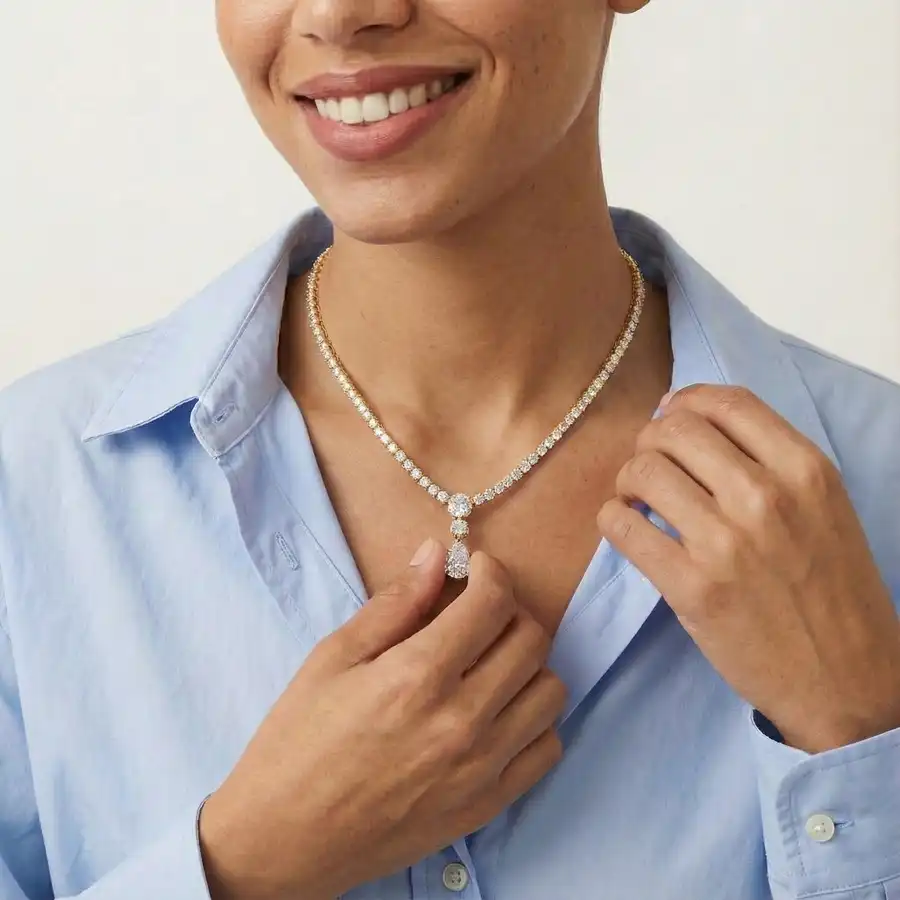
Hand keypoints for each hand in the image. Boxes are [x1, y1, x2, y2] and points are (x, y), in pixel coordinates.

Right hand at [199, 540, 564, 899]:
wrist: (285, 839)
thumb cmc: (299, 740)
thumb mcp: (334, 657)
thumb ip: (394, 603)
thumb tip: (435, 554)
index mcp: (418, 675)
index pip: (493, 602)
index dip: (490, 571)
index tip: (476, 568)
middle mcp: (462, 720)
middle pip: (531, 640)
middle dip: (510, 610)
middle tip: (480, 611)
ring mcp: (482, 767)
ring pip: (550, 690)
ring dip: (527, 664)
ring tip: (491, 662)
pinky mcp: (488, 805)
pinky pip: (547, 748)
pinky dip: (533, 720)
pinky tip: (498, 712)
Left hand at [597, 384, 899, 753]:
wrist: (848, 682)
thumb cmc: (833, 591)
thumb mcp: (823, 507)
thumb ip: (768, 461)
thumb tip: (687, 419)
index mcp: (805, 469)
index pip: (724, 401)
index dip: (684, 401)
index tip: (670, 418)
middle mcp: (765, 496)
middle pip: (673, 429)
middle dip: (649, 441)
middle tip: (651, 467)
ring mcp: (726, 543)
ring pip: (641, 471)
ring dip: (628, 481)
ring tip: (638, 501)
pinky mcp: (691, 588)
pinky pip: (621, 525)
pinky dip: (613, 519)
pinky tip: (629, 529)